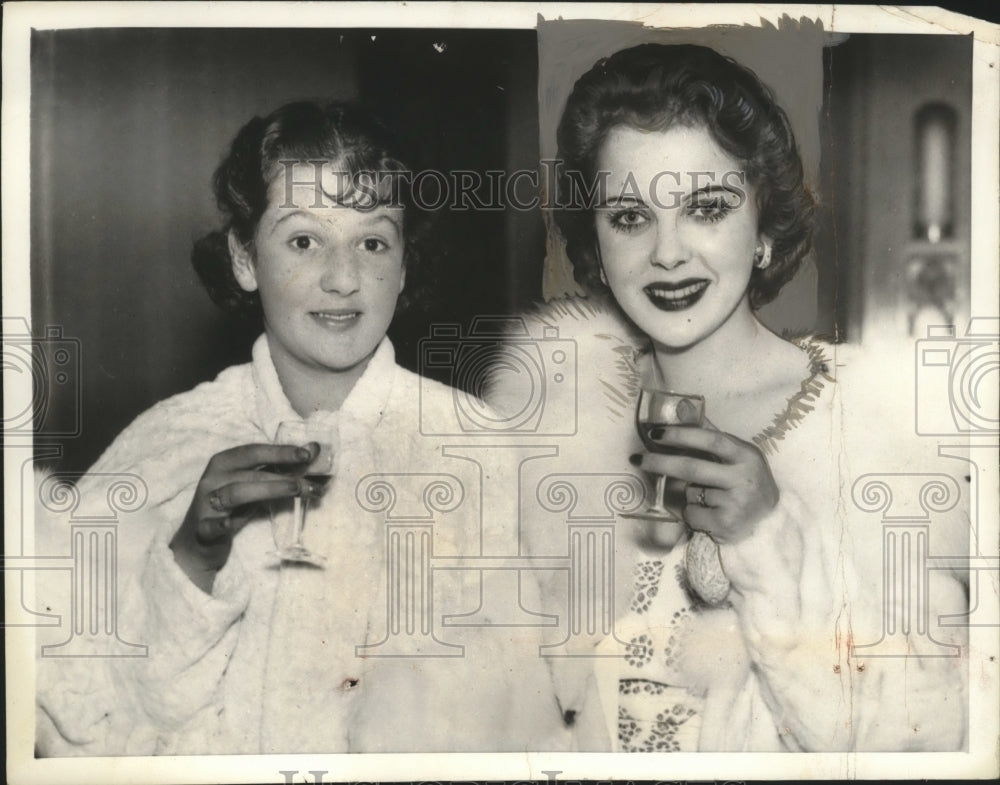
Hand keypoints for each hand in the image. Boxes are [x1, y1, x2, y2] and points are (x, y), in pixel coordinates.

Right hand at [170, 442, 325, 591]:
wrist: (199, 542)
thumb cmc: (232, 507)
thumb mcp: (252, 485)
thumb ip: (277, 470)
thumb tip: (314, 451)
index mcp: (225, 463)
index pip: (254, 452)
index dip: (280, 452)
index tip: (307, 454)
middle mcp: (213, 479)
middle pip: (250, 473)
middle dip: (284, 477)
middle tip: (312, 484)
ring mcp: (206, 505)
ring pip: (235, 494)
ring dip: (268, 491)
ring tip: (294, 492)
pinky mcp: (202, 530)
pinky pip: (210, 526)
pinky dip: (220, 524)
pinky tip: (230, 525)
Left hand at [637, 422, 778, 542]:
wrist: (768, 521)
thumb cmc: (745, 481)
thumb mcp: (735, 455)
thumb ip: (708, 433)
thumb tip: (682, 406)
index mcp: (746, 455)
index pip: (711, 440)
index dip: (682, 435)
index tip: (655, 433)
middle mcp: (744, 478)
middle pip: (692, 468)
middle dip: (660, 463)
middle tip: (636, 459)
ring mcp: (736, 502)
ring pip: (691, 492)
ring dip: (688, 494)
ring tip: (709, 498)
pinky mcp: (726, 524)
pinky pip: (692, 513)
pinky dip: (692, 513)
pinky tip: (710, 513)